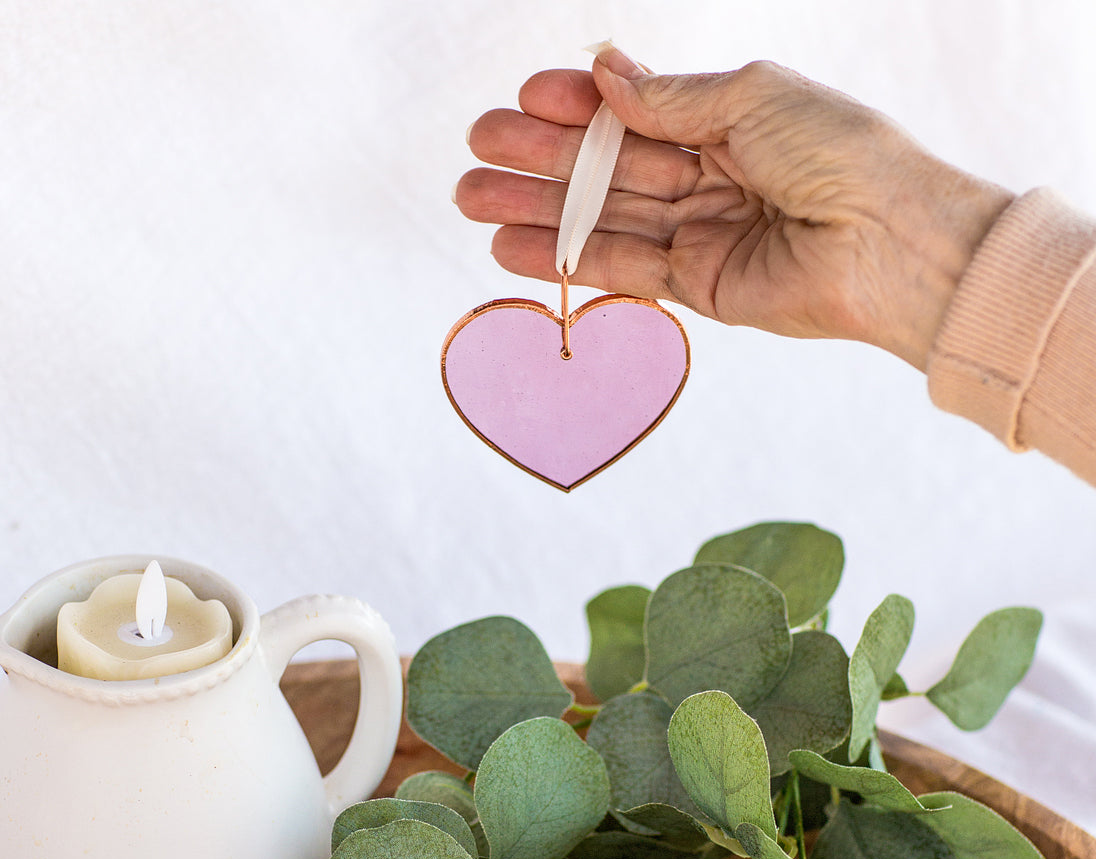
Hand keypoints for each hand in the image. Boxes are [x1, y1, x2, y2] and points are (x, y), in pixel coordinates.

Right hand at [456, 52, 1012, 369]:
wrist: (886, 243)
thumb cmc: (839, 153)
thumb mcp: (750, 98)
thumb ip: (669, 97)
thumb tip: (606, 72)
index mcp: (727, 120)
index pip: (634, 112)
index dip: (578, 106)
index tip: (525, 99)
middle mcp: (708, 175)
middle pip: (607, 167)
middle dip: (539, 159)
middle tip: (476, 154)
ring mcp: (699, 233)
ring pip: (602, 218)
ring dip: (536, 211)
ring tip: (472, 201)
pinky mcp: (696, 287)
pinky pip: (619, 268)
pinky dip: (567, 259)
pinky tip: (513, 249)